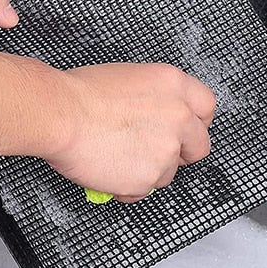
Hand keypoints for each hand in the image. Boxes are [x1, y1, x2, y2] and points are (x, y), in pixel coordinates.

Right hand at [47, 63, 215, 201]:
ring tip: (118, 156)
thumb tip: (155, 117)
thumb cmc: (80, 94)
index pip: (207, 107)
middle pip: (199, 146)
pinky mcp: (148, 178)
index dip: (195, 123)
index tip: (186, 130)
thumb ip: (154, 99)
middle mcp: (179, 116)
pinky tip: (108, 169)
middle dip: (181, 153)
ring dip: (150, 170)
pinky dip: (128, 186)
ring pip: (170, 172)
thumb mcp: (129, 78)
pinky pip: (144, 190)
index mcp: (174, 85)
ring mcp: (166, 150)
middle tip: (155, 152)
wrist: (60, 115)